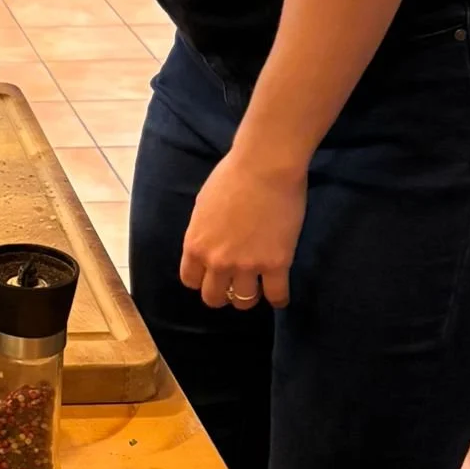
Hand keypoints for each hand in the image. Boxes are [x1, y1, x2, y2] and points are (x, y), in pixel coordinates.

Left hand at [180, 147, 307, 311]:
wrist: (264, 167)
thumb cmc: (232, 176)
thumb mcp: (203, 206)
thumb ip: (203, 232)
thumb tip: (208, 244)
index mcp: (195, 245)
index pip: (190, 281)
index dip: (202, 280)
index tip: (212, 277)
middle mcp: (217, 261)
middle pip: (213, 297)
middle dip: (222, 295)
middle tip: (233, 287)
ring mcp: (247, 265)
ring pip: (243, 301)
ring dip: (248, 298)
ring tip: (256, 290)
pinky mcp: (276, 264)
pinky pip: (276, 296)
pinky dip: (278, 300)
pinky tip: (279, 296)